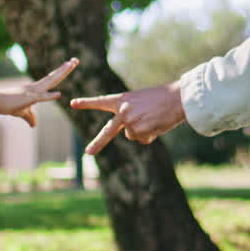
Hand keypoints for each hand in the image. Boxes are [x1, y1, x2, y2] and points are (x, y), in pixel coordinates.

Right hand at [0, 58, 78, 126]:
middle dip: (65, 69)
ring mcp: (32, 91)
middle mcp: (35, 87)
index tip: (70, 64)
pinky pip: (40, 98)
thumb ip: (30, 117)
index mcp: (36, 89)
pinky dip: (49, 96)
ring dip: (61, 73)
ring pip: (50, 81)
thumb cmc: (8, 106)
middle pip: (54, 77)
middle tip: (76, 60)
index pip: (51, 79)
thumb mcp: (22, 112)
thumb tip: (33, 125)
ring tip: (70, 65)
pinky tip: (58, 94)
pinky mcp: (27, 99)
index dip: (61, 72)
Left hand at [70, 82, 185, 154]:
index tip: (73, 103)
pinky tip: (157, 124)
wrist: (176, 98)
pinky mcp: (140, 132)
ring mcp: (131, 123)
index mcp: (122, 99)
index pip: (101, 101)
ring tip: (153, 118)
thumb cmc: (161, 97)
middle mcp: (123, 112)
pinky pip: (143, 139)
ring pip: (133, 136)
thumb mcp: (140, 101)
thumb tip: (128, 135)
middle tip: (88, 153)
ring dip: (143, 131)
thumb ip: (129, 115)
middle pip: (108, 131)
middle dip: (98, 143)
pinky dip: (150, 135)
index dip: (87, 103)